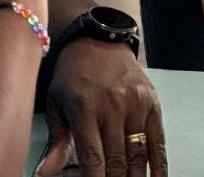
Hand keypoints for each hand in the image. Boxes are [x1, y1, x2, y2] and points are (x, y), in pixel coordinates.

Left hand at [35, 41, 165, 176]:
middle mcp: (112, 105)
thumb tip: (45, 173)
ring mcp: (135, 104)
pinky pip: (158, 142)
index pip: (93, 158)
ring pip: (138, 156)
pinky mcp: (152, 102)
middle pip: (117, 161)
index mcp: (84, 107)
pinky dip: (158, 166)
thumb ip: (55, 142)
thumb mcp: (56, 104)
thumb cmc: (73, 75)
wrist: (99, 40)